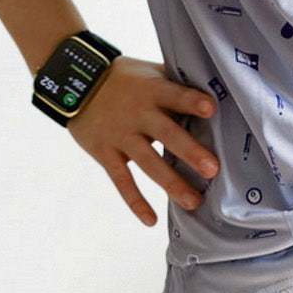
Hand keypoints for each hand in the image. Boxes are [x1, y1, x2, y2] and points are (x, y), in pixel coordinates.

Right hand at [67, 56, 219, 225]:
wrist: (78, 84)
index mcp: (153, 90)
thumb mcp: (149, 72)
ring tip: (193, 201)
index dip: (192, 101)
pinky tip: (151, 219)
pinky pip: (122, 181)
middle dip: (190, 152)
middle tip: (213, 169)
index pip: (175, 95)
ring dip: (172, 183)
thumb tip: (214, 88)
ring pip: (148, 162)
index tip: (212, 109)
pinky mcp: (106, 154)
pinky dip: (135, 201)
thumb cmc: (125, 79)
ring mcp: (121, 135)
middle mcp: (138, 114)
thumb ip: (175, 82)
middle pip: (167, 133)